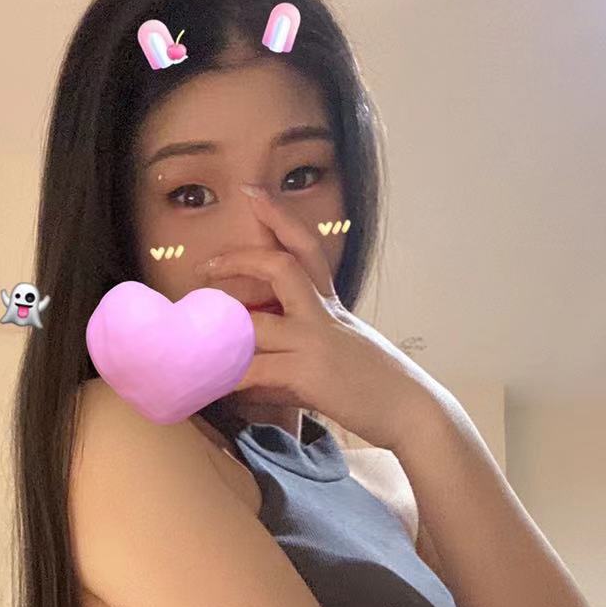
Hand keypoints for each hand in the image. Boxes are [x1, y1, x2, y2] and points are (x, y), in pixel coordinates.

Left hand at [203, 185, 447, 448]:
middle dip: (240, 259)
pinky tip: (213, 386)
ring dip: (221, 333)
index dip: (280, 218)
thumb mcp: (341, 358)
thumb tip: (255, 377)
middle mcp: (324, 315)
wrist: (413, 412)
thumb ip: (297, 358)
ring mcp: (316, 342)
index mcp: (332, 307)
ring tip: (192, 343)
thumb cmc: (377, 389)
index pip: (307, 249)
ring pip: (256, 324)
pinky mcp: (309, 374)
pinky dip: (230, 378)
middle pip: (281, 267)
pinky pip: (256, 370)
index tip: (252, 194)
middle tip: (205, 265)